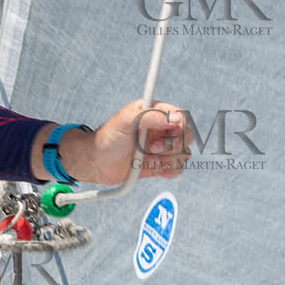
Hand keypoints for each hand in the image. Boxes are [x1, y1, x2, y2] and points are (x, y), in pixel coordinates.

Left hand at [73, 100, 191, 185]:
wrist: (97, 163)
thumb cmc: (107, 138)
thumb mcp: (125, 121)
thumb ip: (150, 116)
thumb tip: (177, 118)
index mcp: (156, 113)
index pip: (181, 117)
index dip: (178, 128)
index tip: (164, 135)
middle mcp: (162, 129)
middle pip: (187, 136)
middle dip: (172, 146)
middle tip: (152, 148)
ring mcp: (163, 147)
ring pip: (184, 154)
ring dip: (167, 160)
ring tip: (147, 159)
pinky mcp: (161, 163)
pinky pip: (178, 168)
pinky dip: (169, 171)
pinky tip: (154, 169)